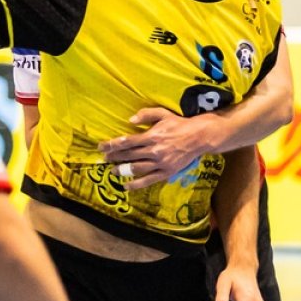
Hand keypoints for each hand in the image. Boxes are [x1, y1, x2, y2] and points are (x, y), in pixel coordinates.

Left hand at [98, 108, 223, 188]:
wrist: (199, 137)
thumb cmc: (180, 124)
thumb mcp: (163, 114)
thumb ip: (146, 114)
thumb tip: (131, 120)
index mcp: (152, 136)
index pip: (127, 141)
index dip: (113, 144)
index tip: (102, 146)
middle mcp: (154, 151)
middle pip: (129, 155)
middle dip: (114, 157)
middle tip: (104, 158)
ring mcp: (160, 163)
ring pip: (137, 168)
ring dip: (123, 170)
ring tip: (112, 171)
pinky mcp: (166, 172)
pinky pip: (149, 180)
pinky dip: (137, 184)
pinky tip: (127, 186)